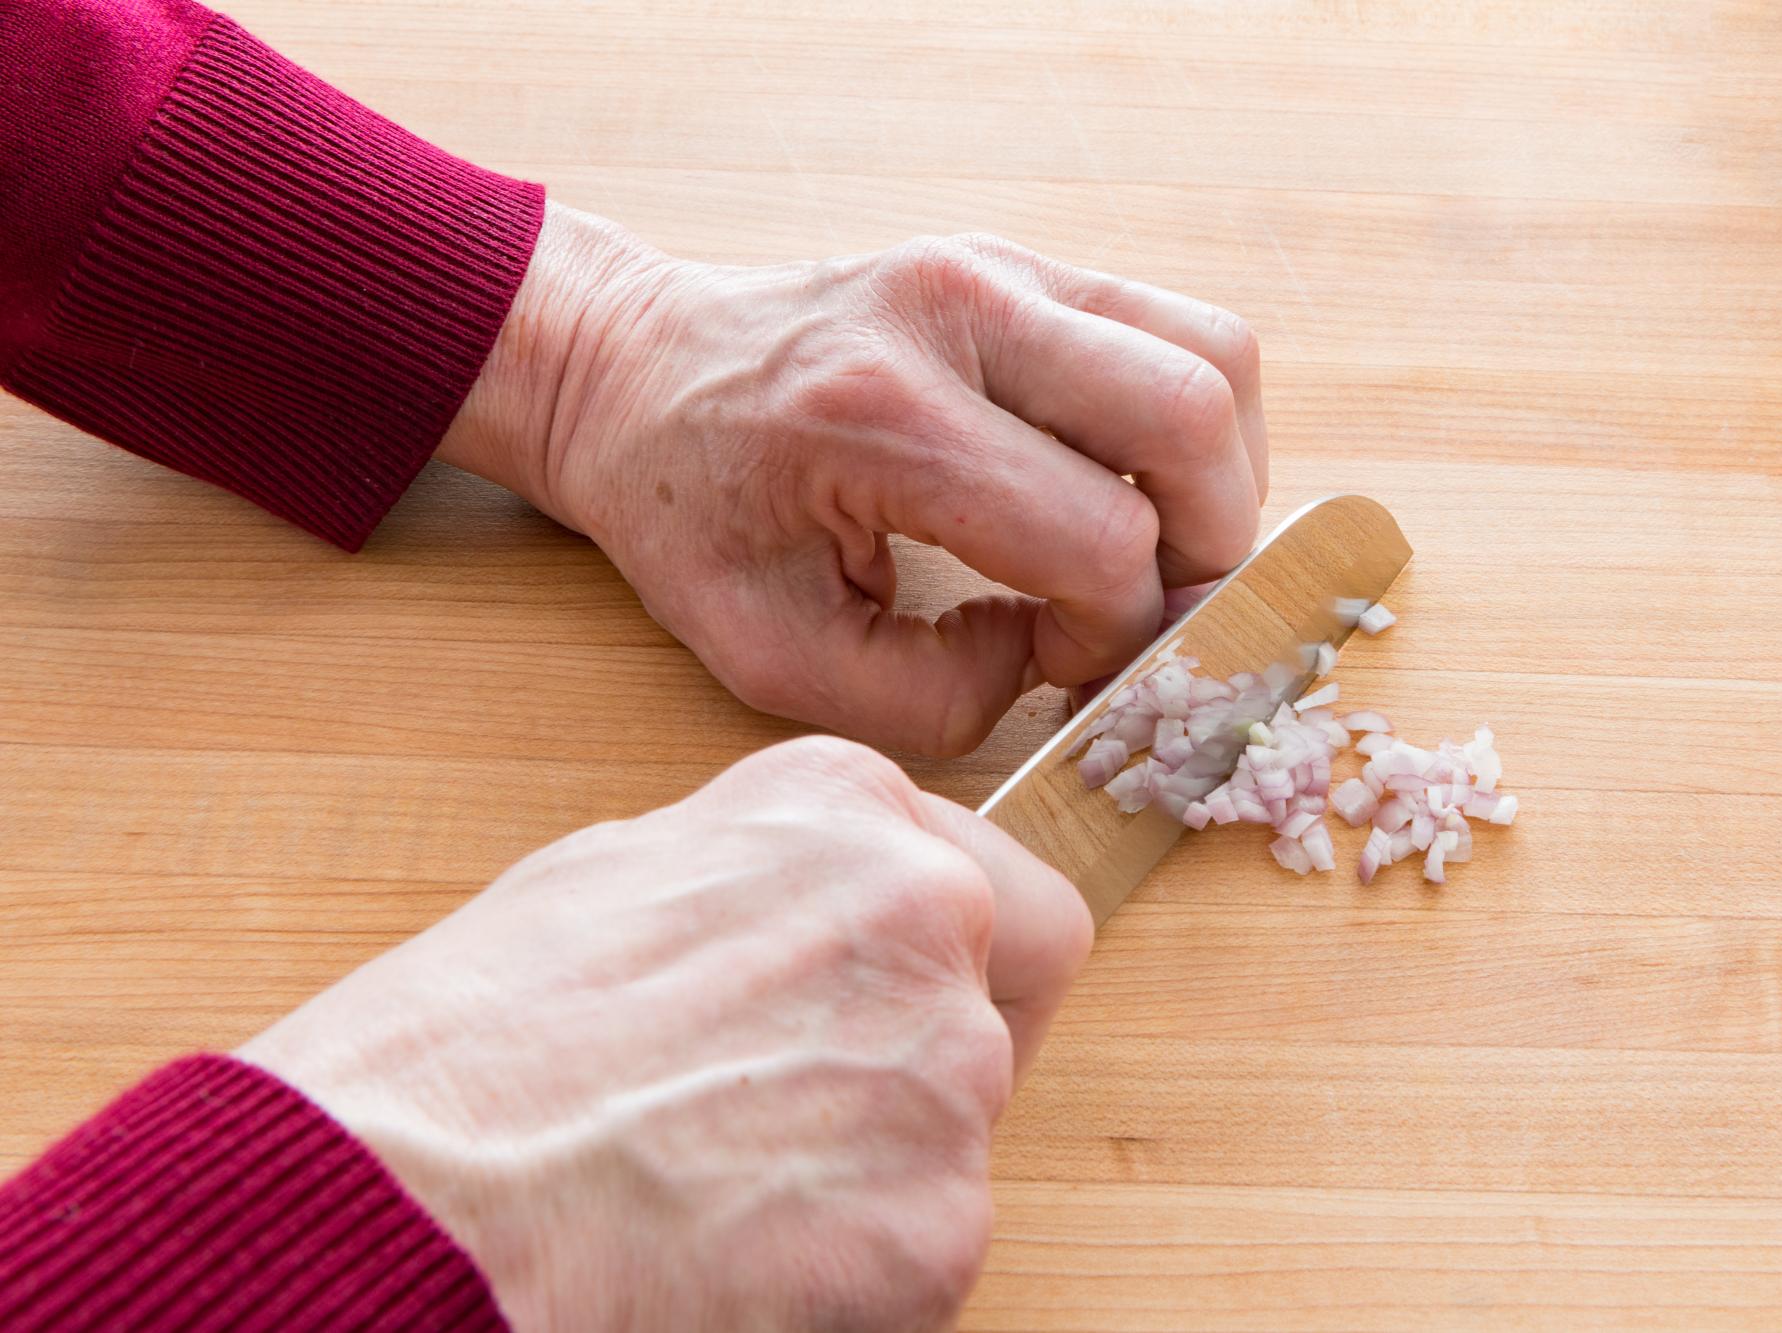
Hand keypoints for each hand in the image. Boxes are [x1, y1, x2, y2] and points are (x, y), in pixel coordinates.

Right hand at [238, 736, 1092, 1330]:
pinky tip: (739, 1253)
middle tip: (822, 1111)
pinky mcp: (939, 1220)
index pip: (994, 888)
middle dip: (937, 1055)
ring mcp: (942, 1066)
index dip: (952, 961)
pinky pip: (929, 1246)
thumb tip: (797, 925)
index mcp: (846, 809)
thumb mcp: (615, 878)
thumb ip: (760, 884)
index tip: (896, 1008)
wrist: (412, 1192)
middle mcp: (923, 913)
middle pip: (1008, 1000)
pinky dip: (858, 1267)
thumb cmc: (473, 1043)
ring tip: (728, 1184)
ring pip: (962, 1131)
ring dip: (880, 1166)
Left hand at [439, 203, 1267, 755]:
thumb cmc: (692, 517)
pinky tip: (1128, 483)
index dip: (1111, 634)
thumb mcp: (774, 654)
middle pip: (1191, 420)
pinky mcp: (1023, 259)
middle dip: (1205, 548)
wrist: (636, 372)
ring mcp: (1000, 267)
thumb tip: (1063, 658)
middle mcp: (957, 313)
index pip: (1098, 536)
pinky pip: (1179, 328)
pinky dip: (1189, 422)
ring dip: (1220, 475)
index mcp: (882, 415)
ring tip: (1154, 543)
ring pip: (1216, 355)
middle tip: (1148, 606)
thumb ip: (934, 695)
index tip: (1060, 661)